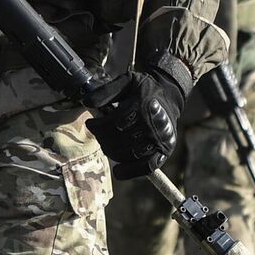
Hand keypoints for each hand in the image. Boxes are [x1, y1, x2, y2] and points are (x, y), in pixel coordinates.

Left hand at [88, 64, 188, 178]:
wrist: (168, 95)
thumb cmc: (143, 90)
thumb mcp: (125, 82)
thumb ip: (106, 91)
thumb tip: (86, 102)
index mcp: (143, 105)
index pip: (115, 122)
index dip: (98, 125)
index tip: (90, 123)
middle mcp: (153, 124)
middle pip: (120, 140)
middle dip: (102, 138)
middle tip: (98, 134)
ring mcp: (159, 140)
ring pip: (129, 154)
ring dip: (112, 152)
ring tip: (106, 144)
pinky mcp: (164, 152)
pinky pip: (146, 167)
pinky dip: (130, 171)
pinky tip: (118, 170)